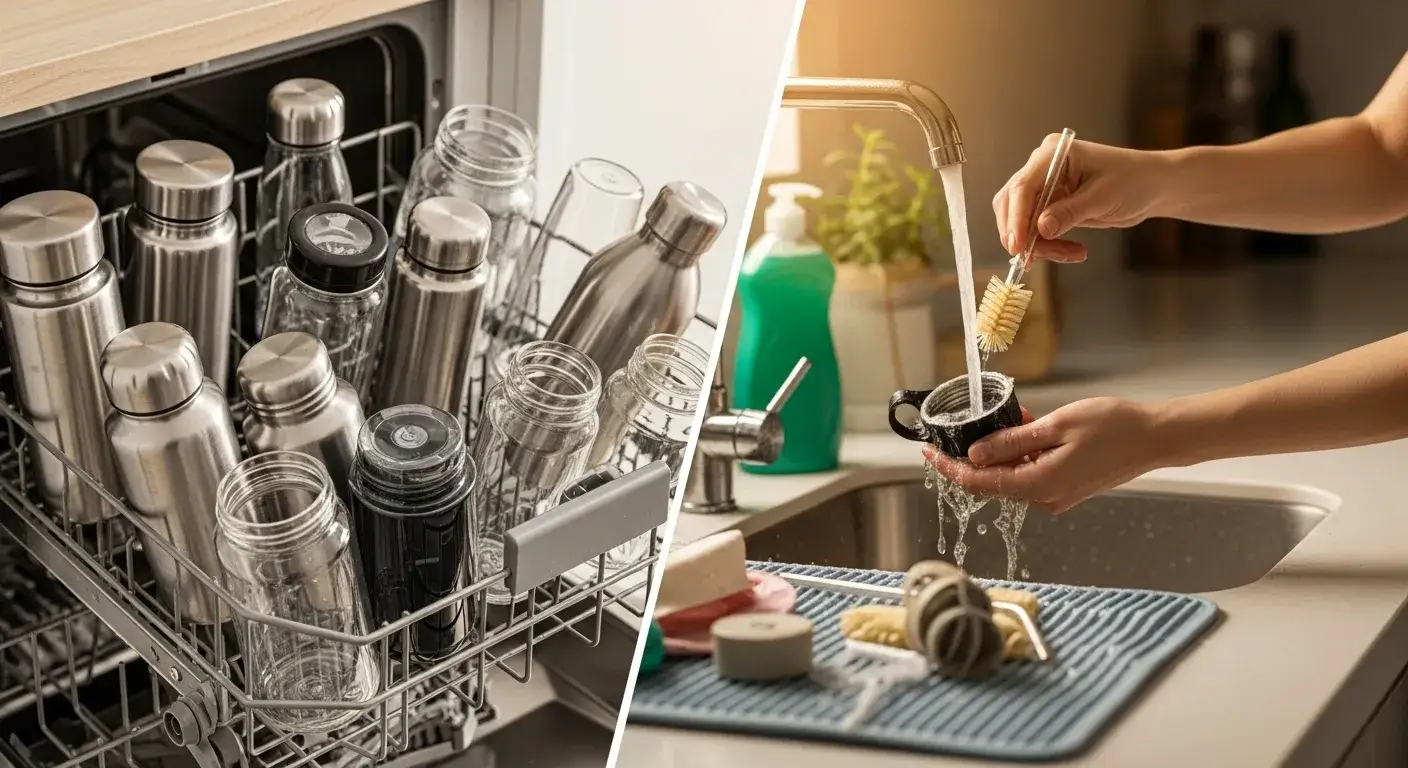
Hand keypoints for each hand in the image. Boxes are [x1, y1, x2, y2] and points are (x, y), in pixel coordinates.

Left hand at [923, 398, 1165, 513]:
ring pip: (1012, 475)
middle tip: (970, 422)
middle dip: (976, 453)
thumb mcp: (1054, 426)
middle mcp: (1044, 498)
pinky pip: (1031, 474)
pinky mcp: (1066, 489)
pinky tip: (1030, 428)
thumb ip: (1012, 442)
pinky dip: (1022, 454)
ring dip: (1003, 450)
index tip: (928, 451)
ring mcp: (1056, 497)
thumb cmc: (1113, 427)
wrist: (1156, 438)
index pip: (977, 483)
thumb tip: (975, 453)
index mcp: (1037, 486)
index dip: (948, 467)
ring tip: (1014, 416)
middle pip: (992, 481)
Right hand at [993, 135, 1166, 262]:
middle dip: (1022, 234)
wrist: (1151, 187)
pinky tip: (1070, 251)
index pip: (1023, 186)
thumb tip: (1040, 229)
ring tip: (1070, 254)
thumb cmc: (1134, 181)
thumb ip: (1070, 212)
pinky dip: (1047, 245)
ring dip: (1038, 243)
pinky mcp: (1049, 204)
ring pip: (1021, 221)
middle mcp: (1042, 167)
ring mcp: (1044, 186)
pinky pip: (1035, 229)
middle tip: (1032, 258)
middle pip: (1012, 203)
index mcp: (1053, 154)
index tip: (1018, 245)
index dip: (1017, 217)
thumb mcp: (1103, 198)